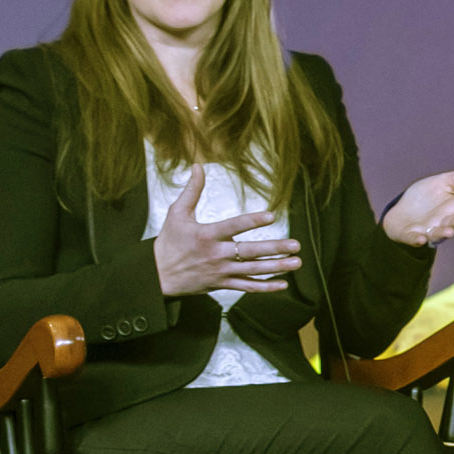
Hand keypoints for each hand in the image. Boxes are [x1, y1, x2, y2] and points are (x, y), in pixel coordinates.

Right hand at [153, 165, 300, 295]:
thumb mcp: (177, 213)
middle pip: (250, 251)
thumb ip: (192, 190)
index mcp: (207, 235)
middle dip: (275, 248)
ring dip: (276, 267)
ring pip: (253, 270)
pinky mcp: (222, 284)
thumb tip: (198, 166)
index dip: (253, 221)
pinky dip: (265, 287)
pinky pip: (247, 287)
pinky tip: (283, 283)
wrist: (157, 275)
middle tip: (296, 245)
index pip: (234, 226)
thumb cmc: (169, 242)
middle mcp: (216, 254)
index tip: (272, 216)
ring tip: (296, 262)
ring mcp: (221, 272)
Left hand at [383, 162, 453, 246]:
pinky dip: (418, 239)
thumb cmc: (427, 196)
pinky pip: (416, 239)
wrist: (403, 210)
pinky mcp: (413, 236)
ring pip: (439, 233)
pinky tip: (421, 238)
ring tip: (450, 232)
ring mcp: (429, 230)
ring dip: (444, 233)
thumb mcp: (444, 182)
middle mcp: (444, 222)